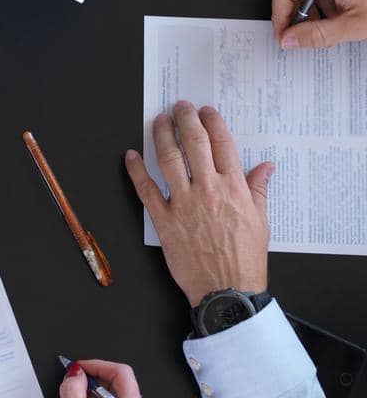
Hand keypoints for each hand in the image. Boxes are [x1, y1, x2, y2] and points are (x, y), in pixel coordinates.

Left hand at [124, 102, 272, 305]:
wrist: (227, 291)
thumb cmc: (245, 259)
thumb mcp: (261, 222)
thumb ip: (258, 190)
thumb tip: (266, 166)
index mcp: (234, 189)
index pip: (222, 144)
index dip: (212, 122)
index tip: (206, 111)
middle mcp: (207, 190)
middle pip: (194, 143)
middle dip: (185, 119)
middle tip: (179, 106)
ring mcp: (183, 203)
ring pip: (168, 158)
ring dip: (161, 134)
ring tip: (159, 120)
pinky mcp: (163, 219)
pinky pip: (145, 189)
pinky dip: (136, 169)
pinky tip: (130, 155)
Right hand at [271, 0, 366, 48]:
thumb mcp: (356, 25)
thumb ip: (318, 34)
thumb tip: (290, 40)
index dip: (282, 16)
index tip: (285, 37)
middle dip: (297, 14)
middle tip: (304, 36)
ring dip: (313, 10)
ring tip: (333, 25)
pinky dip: (325, 1)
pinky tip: (340, 14)